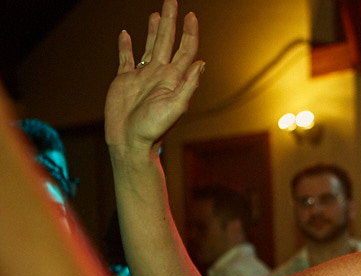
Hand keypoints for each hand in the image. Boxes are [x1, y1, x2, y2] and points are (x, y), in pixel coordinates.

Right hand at [105, 0, 203, 153]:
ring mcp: (142, 76)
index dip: (189, 33)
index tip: (191, 15)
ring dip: (154, 31)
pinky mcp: (124, 81)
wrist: (130, 141)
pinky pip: (126, 59)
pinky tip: (126, 34)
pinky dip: (126, 46)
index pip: (185, 50)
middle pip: (167, 42)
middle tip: (172, 1)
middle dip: (171, 22)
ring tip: (157, 15)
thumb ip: (188, 84)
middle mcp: (160, 74)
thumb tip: (201, 63)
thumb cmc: (154, 129)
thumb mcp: (175, 106)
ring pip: (149, 47)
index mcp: (173, 78)